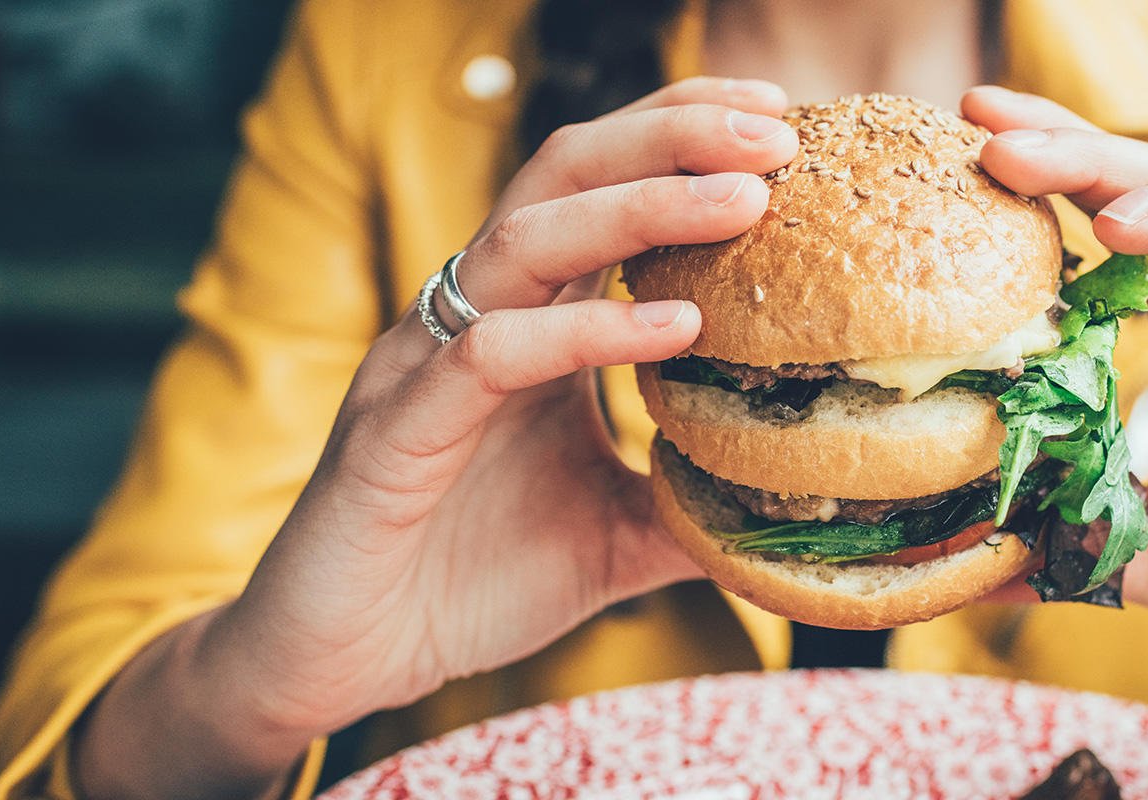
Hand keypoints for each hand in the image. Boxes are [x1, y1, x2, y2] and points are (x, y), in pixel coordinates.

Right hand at [75, 78, 799, 798]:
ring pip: (526, 238)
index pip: (600, 186)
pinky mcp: (395, 432)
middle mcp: (473, 315)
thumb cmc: (469, 580)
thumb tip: (804, 501)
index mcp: (524, 318)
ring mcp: (426, 363)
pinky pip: (492, 356)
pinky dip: (587, 332)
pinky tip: (676, 326)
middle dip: (671, 136)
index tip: (780, 121)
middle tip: (775, 129)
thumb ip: (694, 503)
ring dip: (641, 206)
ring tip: (746, 200)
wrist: (343, 663)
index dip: (681, 137)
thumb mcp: (616, 537)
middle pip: (564, 173)